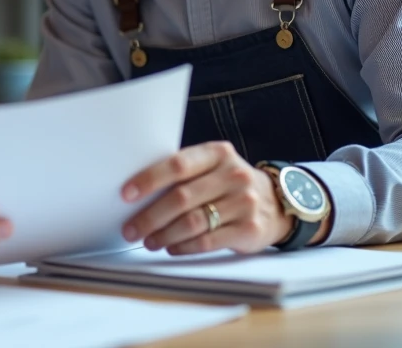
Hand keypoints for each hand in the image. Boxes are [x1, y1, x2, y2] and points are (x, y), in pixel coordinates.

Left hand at [121, 141, 293, 254]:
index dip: (149, 179)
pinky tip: (171, 247)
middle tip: (131, 229)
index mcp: (217, 153)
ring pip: (193, 222)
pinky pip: (208, 241)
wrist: (275, 202)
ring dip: (164, 234)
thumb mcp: (212, 167)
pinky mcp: (249, 229)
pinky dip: (184, 246)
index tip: (126, 194)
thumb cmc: (228, 183)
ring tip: (149, 240)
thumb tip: (137, 193)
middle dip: (150, 216)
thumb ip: (183, 173)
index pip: (178, 164)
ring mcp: (244, 202)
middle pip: (182, 197)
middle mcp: (233, 175)